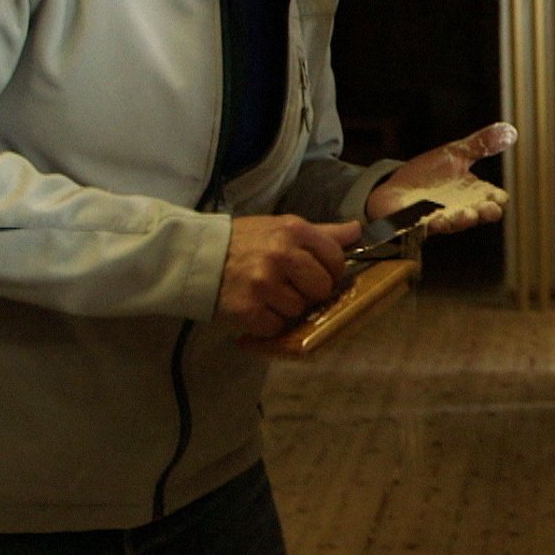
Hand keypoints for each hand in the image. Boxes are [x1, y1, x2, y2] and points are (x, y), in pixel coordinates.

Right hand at [216, 214, 362, 336]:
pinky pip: (277, 327)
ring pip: (300, 309)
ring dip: (288, 307)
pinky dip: (269, 323)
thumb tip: (358, 230)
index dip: (332, 270)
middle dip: (311, 291)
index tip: (318, 273)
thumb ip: (323, 232)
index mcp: (293, 231)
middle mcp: (281, 255)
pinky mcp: (249, 310)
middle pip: (322, 287)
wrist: (197, 257)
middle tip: (292, 286)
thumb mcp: (281, 227)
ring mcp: (264, 284)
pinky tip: (257, 308)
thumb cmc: (244, 241)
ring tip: (269, 295)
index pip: (335, 258)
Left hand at [365, 121, 516, 233]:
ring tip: (466, 214)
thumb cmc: (431, 174)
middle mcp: (461, 208)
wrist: (398, 188)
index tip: (499, 198)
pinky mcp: (418, 223)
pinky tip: (433, 219)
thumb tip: (509, 130)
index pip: (494, 199)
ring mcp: (441, 217)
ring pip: (455, 222)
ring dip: (460, 220)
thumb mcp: (456, 153)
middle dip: (484, 212)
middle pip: (480, 214)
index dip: (498, 200)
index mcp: (474, 193)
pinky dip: (431, 223)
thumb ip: (481, 144)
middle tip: (488, 209)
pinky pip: (426, 226)